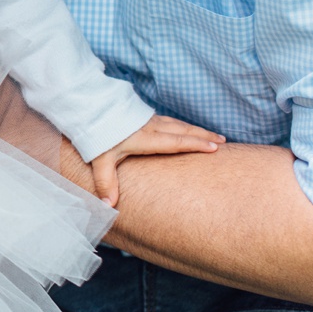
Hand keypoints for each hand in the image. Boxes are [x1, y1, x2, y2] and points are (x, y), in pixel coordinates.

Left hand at [91, 115, 224, 205]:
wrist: (89, 105)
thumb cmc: (96, 133)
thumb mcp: (100, 159)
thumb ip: (106, 182)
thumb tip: (108, 205)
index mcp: (146, 137)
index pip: (176, 142)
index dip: (196, 144)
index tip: (215, 147)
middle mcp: (151, 127)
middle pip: (183, 131)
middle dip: (204, 136)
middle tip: (223, 142)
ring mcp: (149, 119)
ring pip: (179, 124)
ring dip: (197, 130)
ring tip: (214, 136)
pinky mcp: (144, 115)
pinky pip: (171, 121)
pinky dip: (184, 125)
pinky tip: (187, 129)